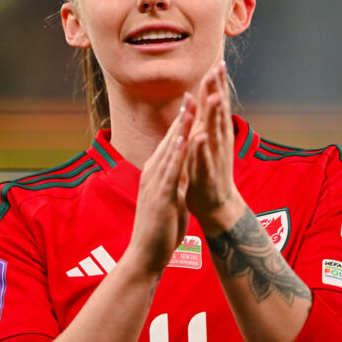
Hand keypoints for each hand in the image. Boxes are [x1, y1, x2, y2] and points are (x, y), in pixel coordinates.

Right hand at [125, 95, 195, 274]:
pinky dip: (178, 153)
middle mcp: (154, 171)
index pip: (173, 139)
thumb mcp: (170, 195)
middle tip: (195, 87)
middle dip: (184, 113)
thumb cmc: (160, 227)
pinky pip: (171, 171)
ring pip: (170, 149)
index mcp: (158, 171)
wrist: (145, 255)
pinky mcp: (160, 196)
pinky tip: (185, 138)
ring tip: (192, 103)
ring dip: (181, 125)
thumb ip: (175, 178)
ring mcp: (155, 182)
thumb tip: (184, 166)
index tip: (195, 96)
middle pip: (171, 137)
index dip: (184, 117)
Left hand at [185, 61, 244, 233]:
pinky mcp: (207, 174)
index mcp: (215, 132)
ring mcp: (214, 157)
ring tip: (214, 96)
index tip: (218, 61)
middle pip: (218, 111)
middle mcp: (218, 141)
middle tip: (219, 67)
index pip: (216, 104)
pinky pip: (203, 159)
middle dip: (218, 89)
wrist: (216, 204)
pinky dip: (202, 148)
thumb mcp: (208, 141)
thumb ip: (207, 120)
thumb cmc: (209, 170)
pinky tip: (199, 136)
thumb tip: (208, 97)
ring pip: (214, 132)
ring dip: (214, 115)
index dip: (217, 83)